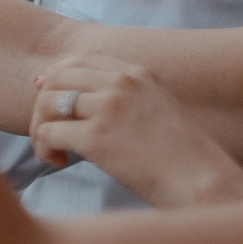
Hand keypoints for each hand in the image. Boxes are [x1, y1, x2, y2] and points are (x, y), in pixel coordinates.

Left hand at [30, 55, 242, 207]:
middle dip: (44, 104)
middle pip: (56, 77)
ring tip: (55, 152)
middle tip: (51, 131)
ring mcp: (109, 108)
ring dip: (41, 128)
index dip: (56, 77)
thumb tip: (70, 98)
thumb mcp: (156, 109)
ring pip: (46, 103)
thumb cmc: (178, 157)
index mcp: (137, 74)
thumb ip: (122, 98)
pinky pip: (46, 132)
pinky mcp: (96, 137)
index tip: (46, 95)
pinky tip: (60, 162)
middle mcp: (122, 84)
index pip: (79, 60)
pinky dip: (44, 149)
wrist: (201, 183)